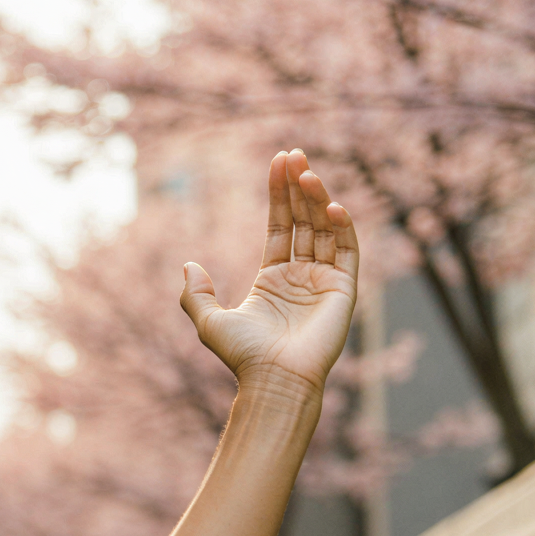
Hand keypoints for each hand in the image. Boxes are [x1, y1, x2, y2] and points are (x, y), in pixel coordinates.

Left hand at [180, 150, 358, 390]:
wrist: (273, 380)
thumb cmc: (243, 357)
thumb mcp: (209, 322)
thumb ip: (195, 295)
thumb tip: (188, 264)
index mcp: (273, 278)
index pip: (281, 226)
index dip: (280, 195)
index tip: (278, 162)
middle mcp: (301, 276)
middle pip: (304, 220)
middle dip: (300, 187)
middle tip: (294, 155)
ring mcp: (324, 281)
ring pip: (326, 229)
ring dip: (318, 199)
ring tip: (307, 172)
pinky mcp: (344, 290)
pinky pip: (347, 251)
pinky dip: (343, 227)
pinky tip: (332, 206)